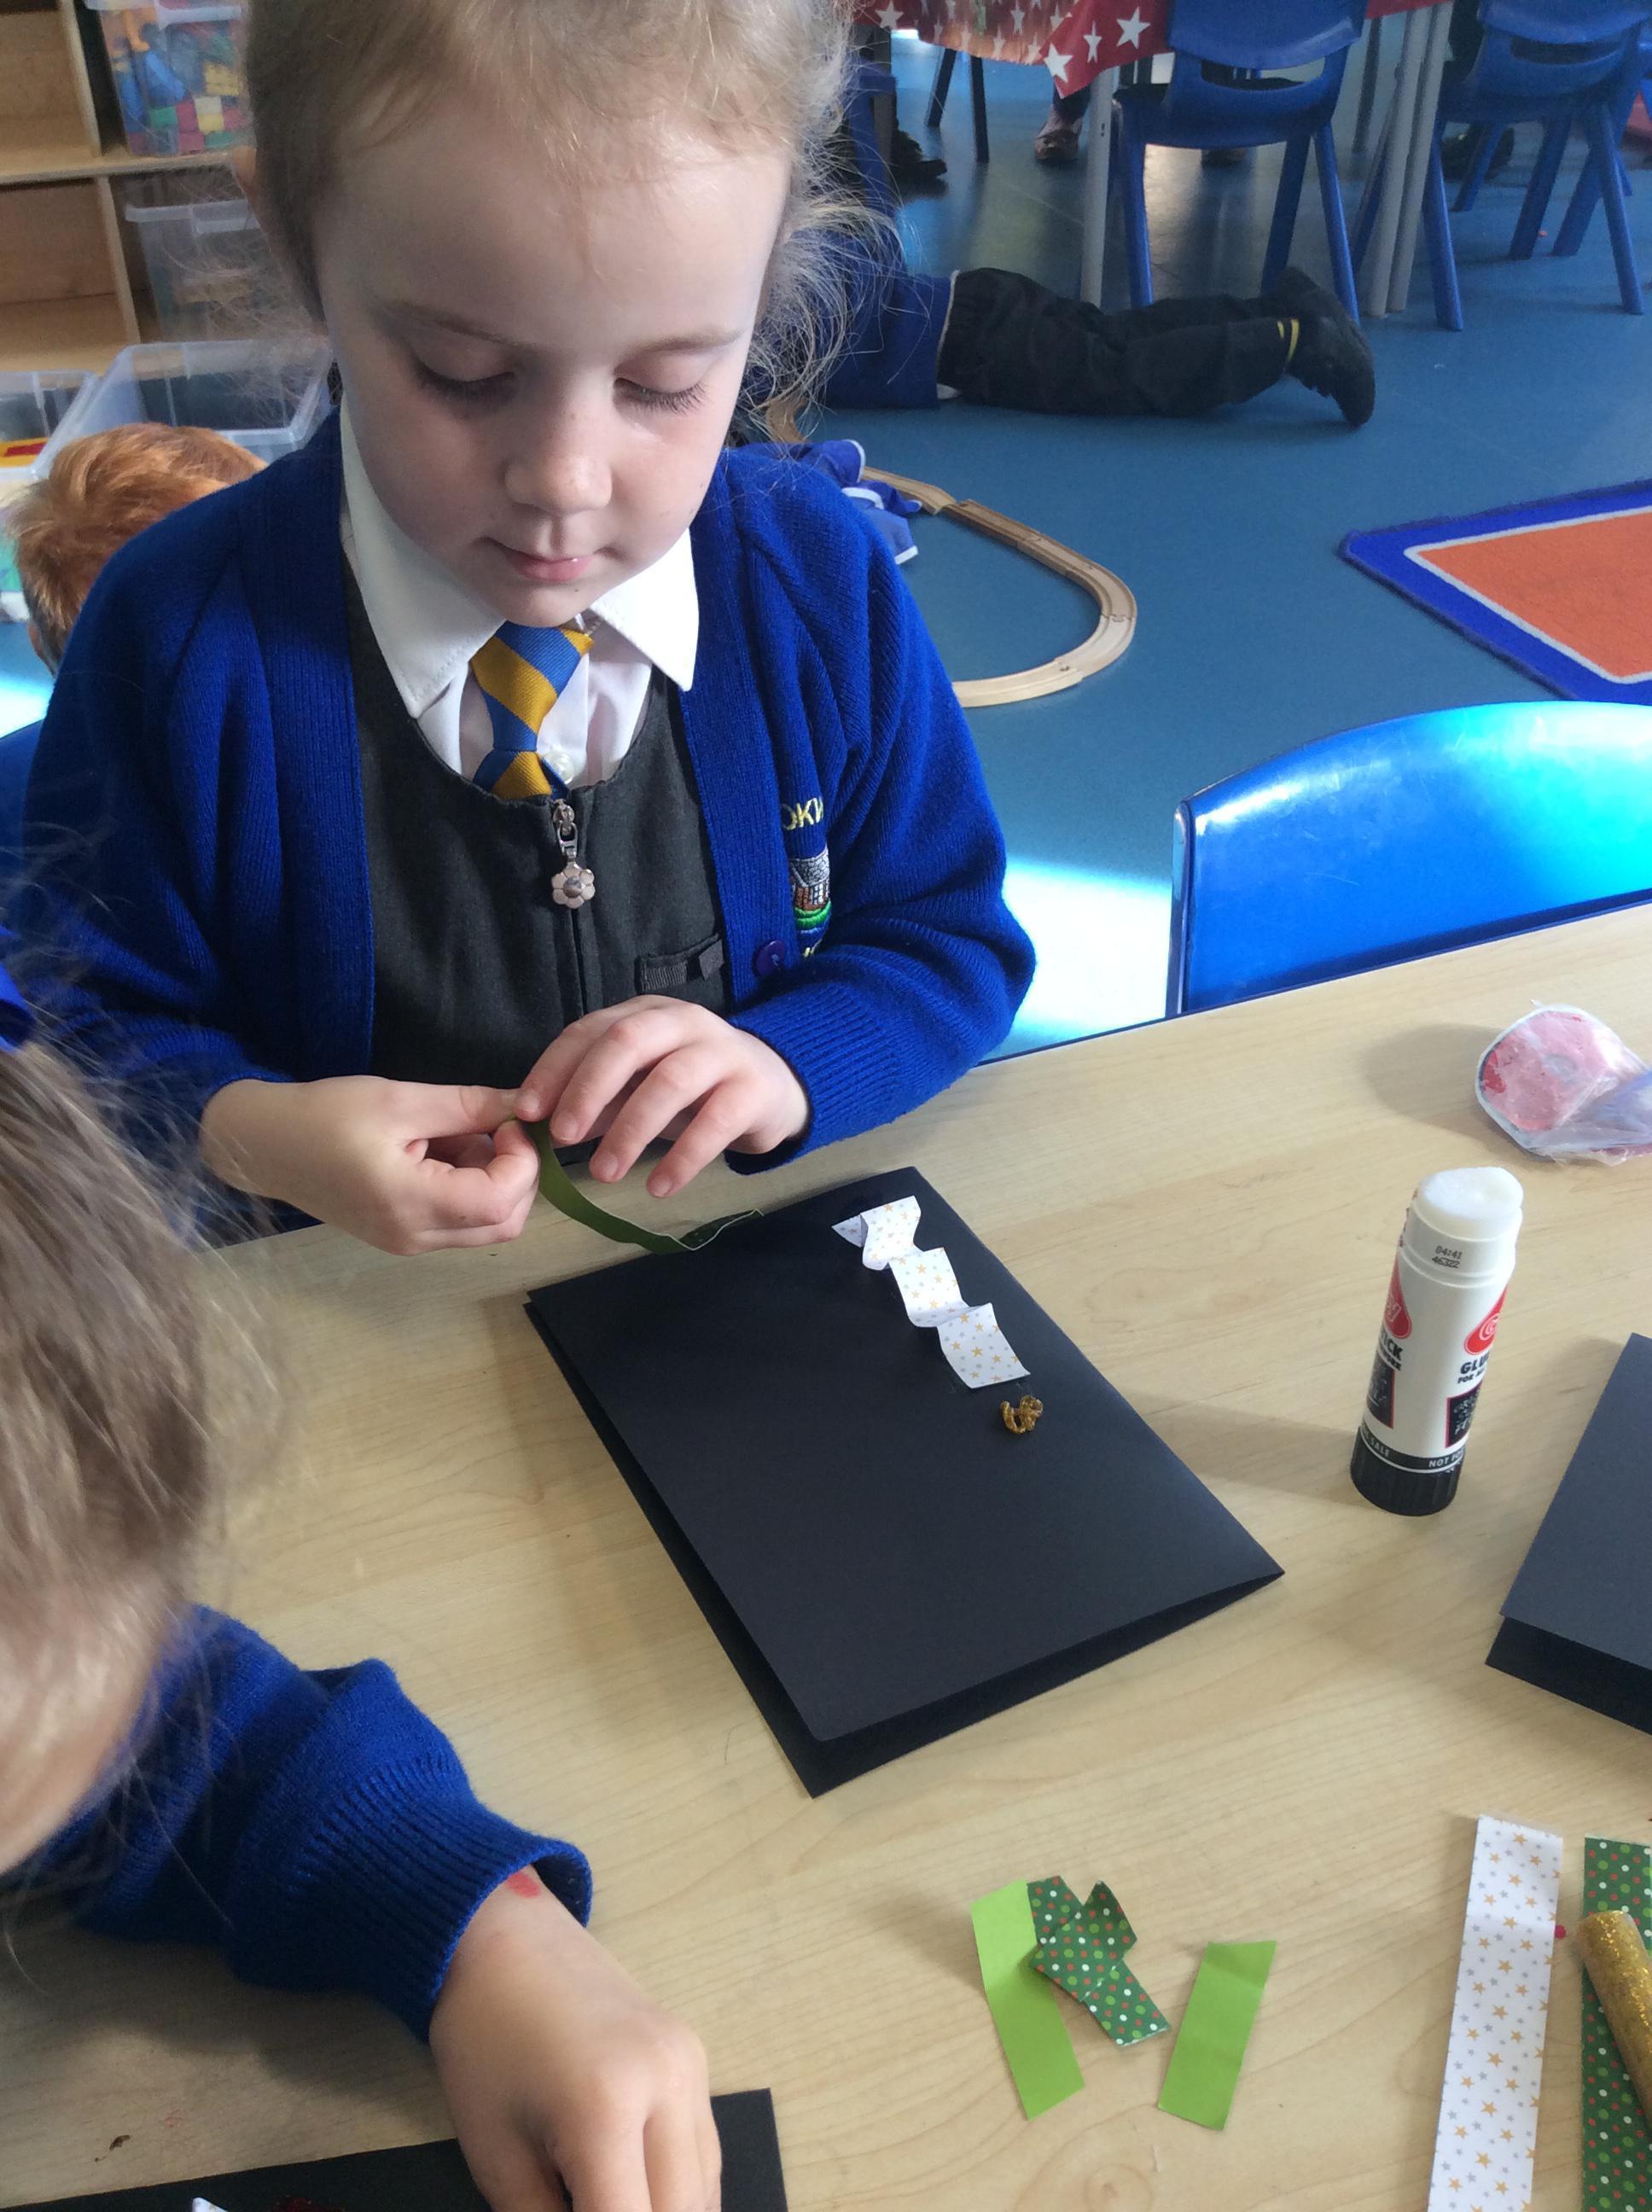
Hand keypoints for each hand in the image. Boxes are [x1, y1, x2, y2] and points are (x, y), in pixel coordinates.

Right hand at [199, 1076, 539, 1253]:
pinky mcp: (402, 1237)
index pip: (502, 1201)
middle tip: (495, 1128)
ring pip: (486, 1226)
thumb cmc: (325, 1116)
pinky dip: (469, 1188)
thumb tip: (524, 1107)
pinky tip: (440, 1151)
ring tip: (457, 1135)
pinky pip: (458, 1222)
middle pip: (505, 1224)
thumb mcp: (400, 1101)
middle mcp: (414, 1237)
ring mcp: (408, 1243)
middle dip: (518, 1175)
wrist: (265, 1145)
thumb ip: (468, 1107)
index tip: (508, 1121)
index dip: (523, 1161)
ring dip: (493, 1180)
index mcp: (411, 1204)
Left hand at [430, 1874, 718, 2211]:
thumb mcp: (495, 2153)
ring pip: (706, 2190)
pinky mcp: (696, 2056)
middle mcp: (668, 2082)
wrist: (505, 1938)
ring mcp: (692, 2064)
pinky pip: (704, 2151)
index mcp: (606, 2105)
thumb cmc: (483, 2042)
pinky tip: (644, 2203)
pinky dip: (680, 2193)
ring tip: (611, 2207)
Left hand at [517, 1001, 807, 1197]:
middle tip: (562, 1137)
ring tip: (604, 1174)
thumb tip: (539, 1129)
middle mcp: (683, 1022)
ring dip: (631, 1129)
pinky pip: (715, 1121)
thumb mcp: (638, 1088)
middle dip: (588, 1088)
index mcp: (645, 1014)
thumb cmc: (691, 1089)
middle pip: (628, 1041)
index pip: (590, 1031)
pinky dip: (684, 1156)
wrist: (772, 1087)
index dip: (554, 1069)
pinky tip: (659, 1187)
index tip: (526, 1112)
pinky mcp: (753, 1090)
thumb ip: (595, 1101)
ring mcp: (722, 1052)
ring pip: (671, 1081)